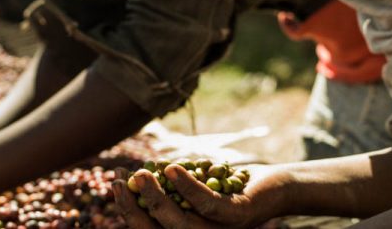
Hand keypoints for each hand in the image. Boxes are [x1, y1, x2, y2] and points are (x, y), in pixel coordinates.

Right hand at [114, 164, 287, 228]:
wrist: (277, 186)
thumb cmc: (231, 186)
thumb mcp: (197, 186)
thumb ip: (171, 187)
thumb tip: (134, 175)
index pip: (150, 228)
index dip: (127, 209)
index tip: (114, 182)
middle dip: (134, 207)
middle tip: (120, 180)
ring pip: (179, 222)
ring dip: (156, 197)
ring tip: (141, 173)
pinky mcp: (237, 216)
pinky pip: (207, 204)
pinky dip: (187, 187)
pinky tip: (171, 168)